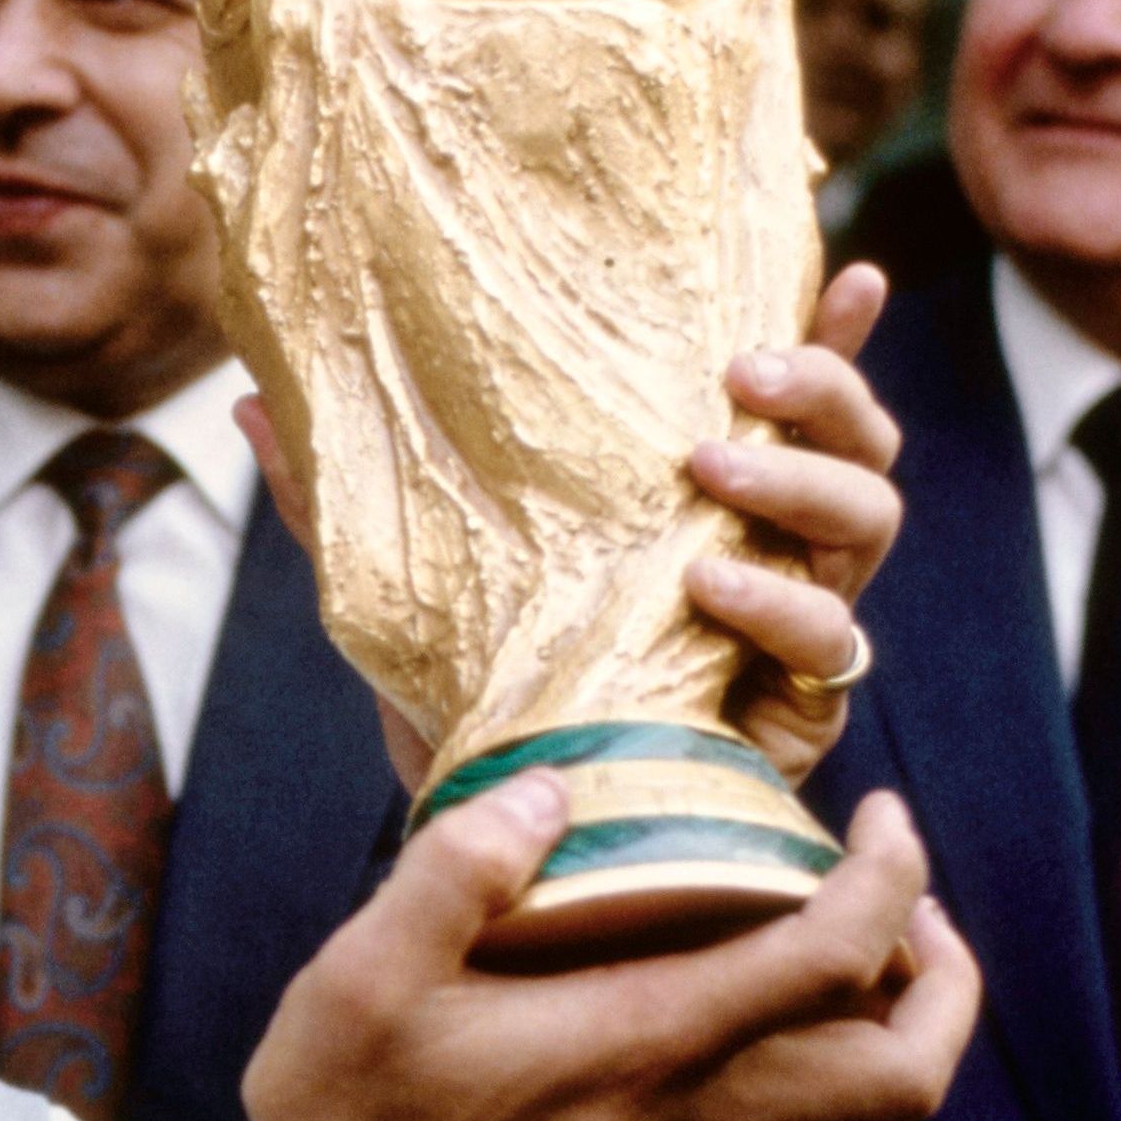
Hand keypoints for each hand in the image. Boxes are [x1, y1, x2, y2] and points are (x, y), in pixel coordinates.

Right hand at [223, 774, 975, 1120]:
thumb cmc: (342, 1119)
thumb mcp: (365, 968)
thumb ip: (458, 865)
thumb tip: (550, 786)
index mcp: (646, 1042)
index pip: (835, 957)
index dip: (891, 876)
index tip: (884, 816)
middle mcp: (692, 1118)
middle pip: (904, 1076)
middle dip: (947, 982)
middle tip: (909, 905)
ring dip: (903, 1057)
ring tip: (868, 981)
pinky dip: (824, 1118)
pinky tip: (763, 1061)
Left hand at [237, 262, 902, 794]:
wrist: (510, 850)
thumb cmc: (476, 703)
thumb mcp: (402, 589)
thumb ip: (341, 503)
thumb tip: (250, 404)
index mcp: (701, 502)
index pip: (790, 402)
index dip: (838, 333)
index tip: (854, 269)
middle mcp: (770, 553)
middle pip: (861, 446)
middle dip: (823, 393)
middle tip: (739, 375)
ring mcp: (795, 627)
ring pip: (870, 522)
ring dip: (803, 480)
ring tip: (709, 469)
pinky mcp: (797, 712)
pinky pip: (832, 643)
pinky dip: (782, 605)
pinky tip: (708, 585)